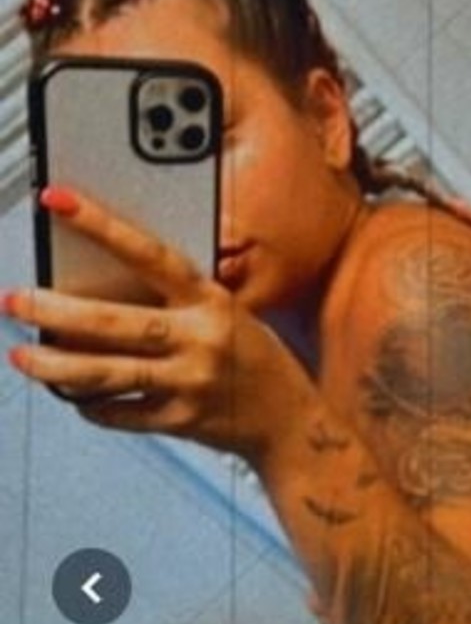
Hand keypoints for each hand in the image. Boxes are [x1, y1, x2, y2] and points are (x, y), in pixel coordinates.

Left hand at [4, 187, 317, 461]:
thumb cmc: (250, 358)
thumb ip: (174, 301)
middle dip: (54, 312)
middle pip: (113, 323)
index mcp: (210, 300)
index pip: (148, 254)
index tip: (55, 200)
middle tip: (15, 301)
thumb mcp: (224, 314)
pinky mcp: (180, 421)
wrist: (290, 424)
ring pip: (107, 374)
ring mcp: (189, 384)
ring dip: (55, 367)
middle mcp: (200, 339)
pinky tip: (71, 394)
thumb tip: (96, 288)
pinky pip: (120, 413)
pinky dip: (90, 404)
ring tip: (21, 357)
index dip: (100, 224)